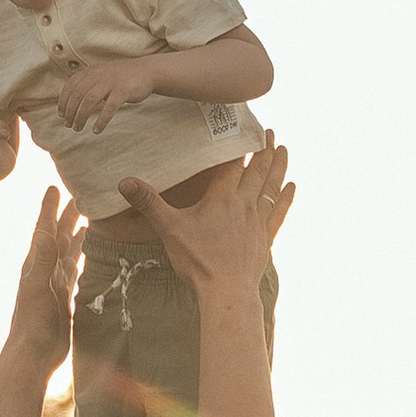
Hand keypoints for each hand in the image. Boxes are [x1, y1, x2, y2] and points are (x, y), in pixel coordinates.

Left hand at [5, 185, 85, 380]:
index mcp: (36, 264)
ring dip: (76, 235)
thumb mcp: (37, 288)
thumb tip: (45, 231)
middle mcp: (45, 271)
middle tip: (80, 194)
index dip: (49, 208)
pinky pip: (75, 272)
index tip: (55, 186)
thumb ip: (42, 260)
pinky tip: (88, 256)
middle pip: (59, 236)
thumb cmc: (32, 323)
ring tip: (87, 219)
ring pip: (68, 252)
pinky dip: (81, 260)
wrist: (33, 355)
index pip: (44, 229)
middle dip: (67, 215)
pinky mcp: (64, 299)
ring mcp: (55, 285)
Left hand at [54, 55, 153, 130]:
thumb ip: (88, 84)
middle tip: (68, 125)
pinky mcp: (123, 91)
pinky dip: (101, 121)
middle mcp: (99, 75)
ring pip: (89, 101)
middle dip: (70, 112)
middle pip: (77, 95)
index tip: (61, 114)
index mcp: (91, 71)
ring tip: (78, 128)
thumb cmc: (121, 78)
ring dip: (81, 117)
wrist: (147, 71)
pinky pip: (109, 108)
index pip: (70, 86)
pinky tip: (96, 130)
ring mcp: (111, 82)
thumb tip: (71, 103)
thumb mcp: (102, 75)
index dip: (63, 101)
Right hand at [116, 133, 291, 292]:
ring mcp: (258, 221)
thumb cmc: (199, 260)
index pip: (232, 163)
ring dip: (278, 166)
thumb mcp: (169, 229)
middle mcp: (244, 204)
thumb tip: (124, 182)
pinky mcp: (266, 239)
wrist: (228, 291)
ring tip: (284, 150)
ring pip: (271, 187)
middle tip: (269, 131)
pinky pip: (279, 212)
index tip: (244, 125)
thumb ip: (149, 203)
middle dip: (263, 149)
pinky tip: (291, 187)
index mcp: (222, 197)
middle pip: (257, 170)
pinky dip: (285, 197)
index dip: (238, 143)